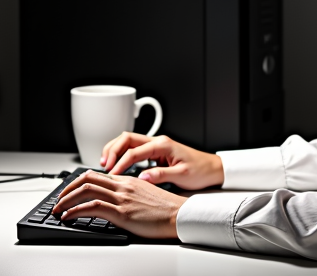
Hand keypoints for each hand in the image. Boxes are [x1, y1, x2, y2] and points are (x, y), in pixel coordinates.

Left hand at [52, 170, 186, 238]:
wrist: (180, 215)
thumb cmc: (166, 209)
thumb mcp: (144, 194)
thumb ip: (128, 192)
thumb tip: (113, 199)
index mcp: (127, 180)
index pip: (96, 175)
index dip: (77, 182)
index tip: (68, 191)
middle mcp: (122, 186)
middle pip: (86, 179)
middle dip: (67, 189)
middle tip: (58, 200)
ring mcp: (122, 198)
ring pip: (86, 191)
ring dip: (66, 200)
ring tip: (58, 210)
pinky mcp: (122, 212)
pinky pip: (92, 207)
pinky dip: (75, 211)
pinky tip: (69, 217)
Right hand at [101, 133, 223, 190]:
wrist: (213, 169)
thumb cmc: (201, 171)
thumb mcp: (182, 176)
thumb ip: (161, 176)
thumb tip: (142, 178)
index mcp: (163, 145)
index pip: (134, 151)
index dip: (120, 163)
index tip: (112, 174)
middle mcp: (158, 141)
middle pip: (126, 139)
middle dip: (112, 150)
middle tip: (103, 166)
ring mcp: (156, 145)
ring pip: (128, 141)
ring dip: (115, 150)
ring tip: (105, 163)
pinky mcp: (156, 152)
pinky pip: (134, 149)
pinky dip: (122, 154)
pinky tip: (117, 164)